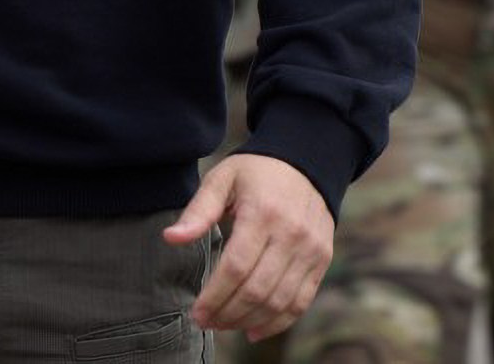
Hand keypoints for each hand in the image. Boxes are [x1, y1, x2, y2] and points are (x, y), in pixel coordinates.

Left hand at [166, 153, 333, 341]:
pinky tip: (254, 330)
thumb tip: (171, 238)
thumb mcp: (222, 179)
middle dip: (227, 313)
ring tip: (225, 325)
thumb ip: (198, 211)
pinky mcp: (322, 259)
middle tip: (206, 322)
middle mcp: (291, 233)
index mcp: (263, 213)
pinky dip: (277, 322)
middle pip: (257, 290)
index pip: (236, 267)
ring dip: (248, 321)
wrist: (307, 162)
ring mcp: (311, 249)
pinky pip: (301, 301)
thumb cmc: (256, 172)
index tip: (196, 313)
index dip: (214, 296)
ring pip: (279, 301)